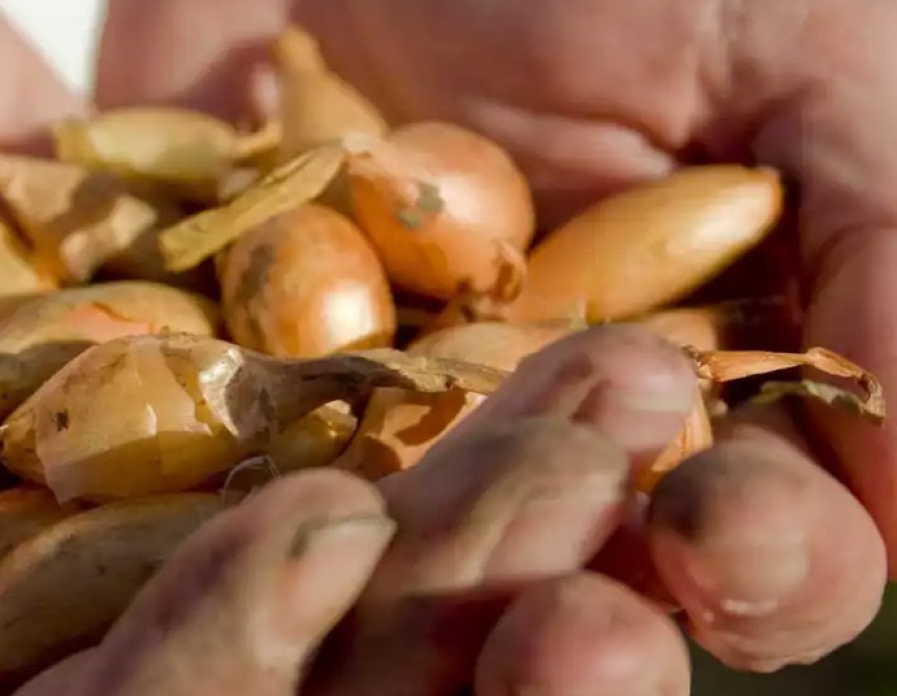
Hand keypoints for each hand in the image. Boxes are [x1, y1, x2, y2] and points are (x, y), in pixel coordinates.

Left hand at [96, 0, 896, 684]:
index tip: (724, 526)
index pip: (769, 538)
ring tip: (389, 609)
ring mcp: (383, 419)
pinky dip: (209, 524)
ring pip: (399, 577)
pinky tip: (204, 556)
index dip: (772, 560)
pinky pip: (218, 484)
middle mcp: (544, 428)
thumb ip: (884, 249)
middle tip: (572, 645)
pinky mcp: (236, 385)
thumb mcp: (800, 59)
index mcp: (709, 375)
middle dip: (585, 637)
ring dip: (402, 622)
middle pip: (579, 589)